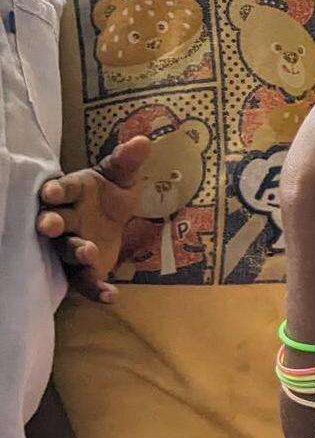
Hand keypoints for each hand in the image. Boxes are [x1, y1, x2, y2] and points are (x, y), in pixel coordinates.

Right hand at [36, 134, 150, 303]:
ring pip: (66, 251)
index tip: (50, 192)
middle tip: (49, 225)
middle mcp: (65, 220)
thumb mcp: (120, 178)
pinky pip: (84, 282)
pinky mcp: (82, 269)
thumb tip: (142, 141)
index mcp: (71, 194)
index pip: (60, 190)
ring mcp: (70, 246)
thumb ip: (127, 162)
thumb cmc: (107, 195)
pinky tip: (111, 296)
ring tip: (87, 252)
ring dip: (75, 252)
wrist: (110, 219)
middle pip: (53, 222)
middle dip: (51, 223)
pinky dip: (95, 289)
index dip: (55, 191)